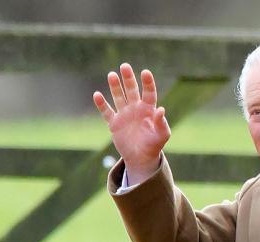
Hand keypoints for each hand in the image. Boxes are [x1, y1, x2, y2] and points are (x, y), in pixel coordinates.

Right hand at [92, 63, 169, 182]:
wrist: (141, 158)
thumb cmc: (154, 145)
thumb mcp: (162, 136)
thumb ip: (162, 123)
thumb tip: (161, 110)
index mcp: (148, 109)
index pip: (148, 93)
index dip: (147, 83)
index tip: (145, 72)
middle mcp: (136, 108)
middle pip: (132, 90)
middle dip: (128, 78)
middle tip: (125, 66)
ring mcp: (124, 115)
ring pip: (118, 97)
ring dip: (115, 86)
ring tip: (112, 75)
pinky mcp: (114, 123)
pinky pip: (106, 111)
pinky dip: (101, 104)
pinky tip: (97, 95)